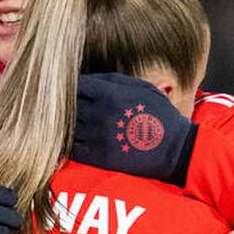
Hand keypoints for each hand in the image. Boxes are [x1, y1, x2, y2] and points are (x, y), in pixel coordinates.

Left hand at [72, 73, 196, 185]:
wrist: (174, 148)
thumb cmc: (158, 114)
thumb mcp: (139, 87)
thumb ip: (110, 80)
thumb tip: (86, 76)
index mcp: (108, 95)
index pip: (75, 85)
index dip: (67, 84)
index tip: (66, 86)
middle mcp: (98, 115)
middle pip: (65, 105)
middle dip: (61, 102)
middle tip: (59, 103)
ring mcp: (95, 137)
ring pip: (64, 127)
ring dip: (60, 123)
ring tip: (60, 121)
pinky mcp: (97, 157)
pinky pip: (70, 148)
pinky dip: (65, 142)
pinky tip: (66, 139)